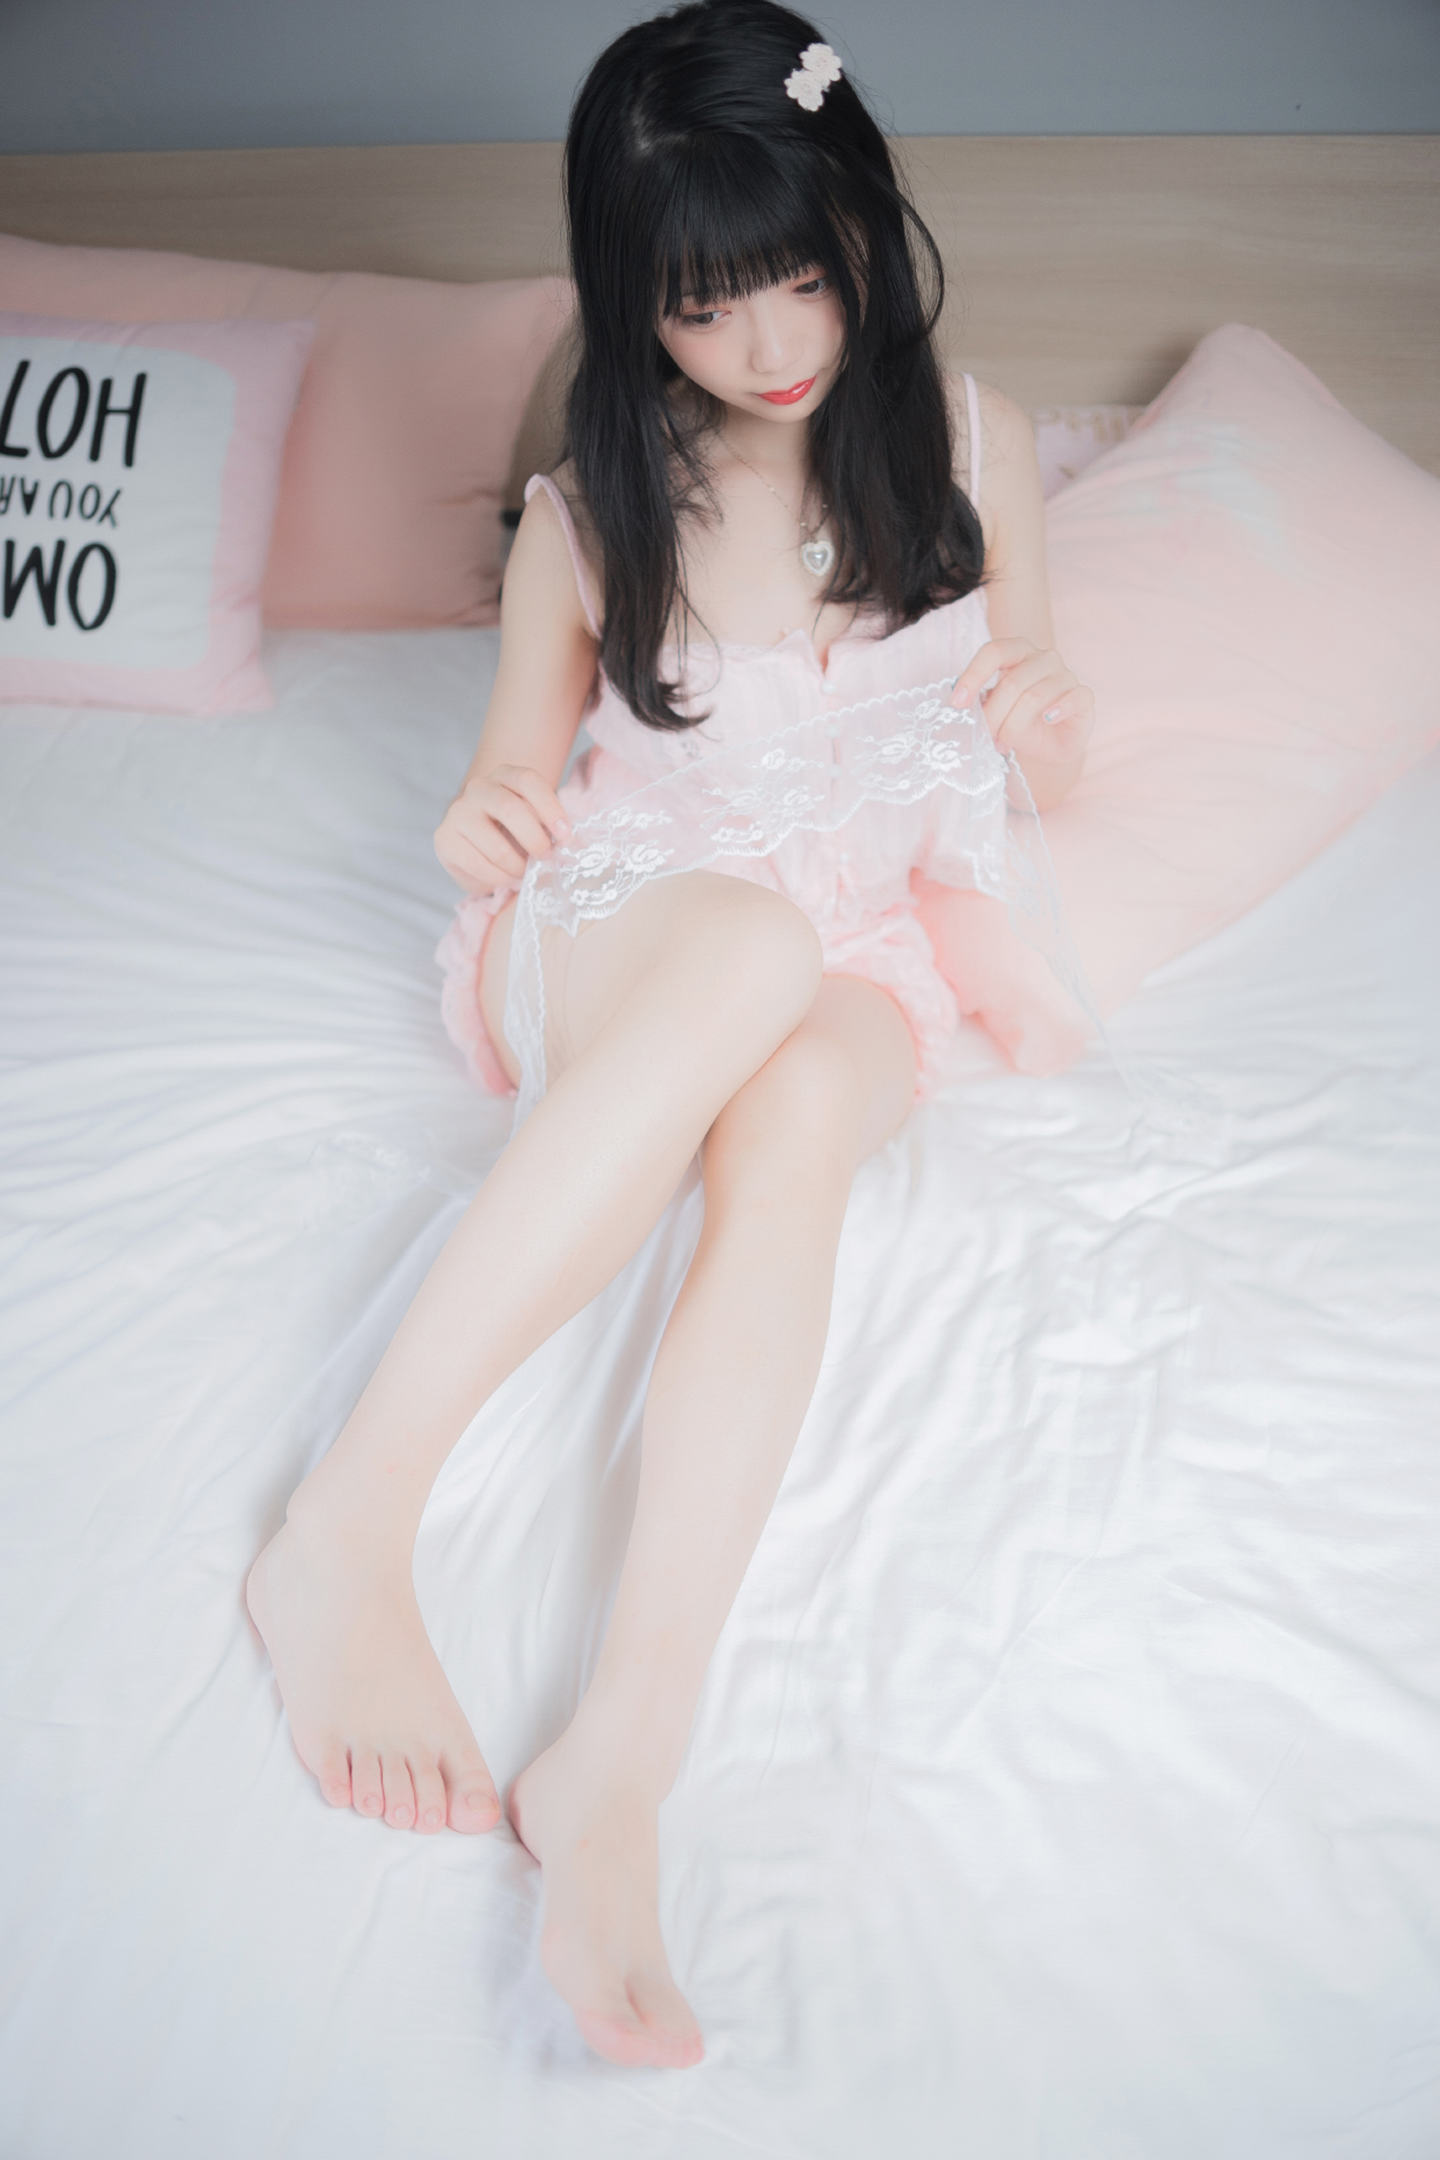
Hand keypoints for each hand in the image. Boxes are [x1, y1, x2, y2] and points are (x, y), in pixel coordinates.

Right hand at [433, 763, 573, 896]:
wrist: (477, 841)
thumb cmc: (514, 830)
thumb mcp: (534, 820)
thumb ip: (549, 825)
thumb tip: (572, 845)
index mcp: (506, 775)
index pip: (528, 781)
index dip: (550, 808)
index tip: (566, 836)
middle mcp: (478, 788)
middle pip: (510, 808)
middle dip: (534, 840)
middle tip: (546, 858)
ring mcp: (458, 812)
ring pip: (495, 845)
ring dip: (517, 867)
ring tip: (525, 874)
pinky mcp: (444, 839)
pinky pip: (478, 865)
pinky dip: (498, 879)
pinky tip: (506, 879)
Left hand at [950, 636, 1094, 775]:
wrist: (1048, 746)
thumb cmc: (1020, 723)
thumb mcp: (995, 711)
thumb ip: (981, 702)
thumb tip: (959, 700)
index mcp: (1019, 652)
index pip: (995, 651)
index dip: (973, 675)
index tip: (957, 703)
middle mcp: (1044, 658)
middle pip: (1013, 681)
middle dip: (993, 714)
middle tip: (983, 736)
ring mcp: (1066, 675)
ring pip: (1035, 696)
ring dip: (1014, 725)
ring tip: (1003, 743)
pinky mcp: (1084, 696)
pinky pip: (1073, 698)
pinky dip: (1057, 710)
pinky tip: (1046, 721)